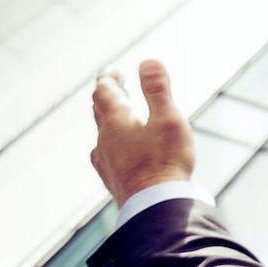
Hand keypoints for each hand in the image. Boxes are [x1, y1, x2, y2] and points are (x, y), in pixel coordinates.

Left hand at [91, 59, 195, 207]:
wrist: (155, 206)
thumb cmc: (165, 161)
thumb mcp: (168, 119)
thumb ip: (157, 90)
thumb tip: (147, 61)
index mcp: (117, 121)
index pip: (105, 92)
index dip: (109, 78)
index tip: (114, 70)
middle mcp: (105, 139)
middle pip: (99, 110)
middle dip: (107, 94)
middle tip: (115, 84)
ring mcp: (106, 160)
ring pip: (101, 132)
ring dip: (108, 118)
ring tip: (117, 114)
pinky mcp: (112, 178)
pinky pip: (104, 153)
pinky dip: (110, 142)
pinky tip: (112, 150)